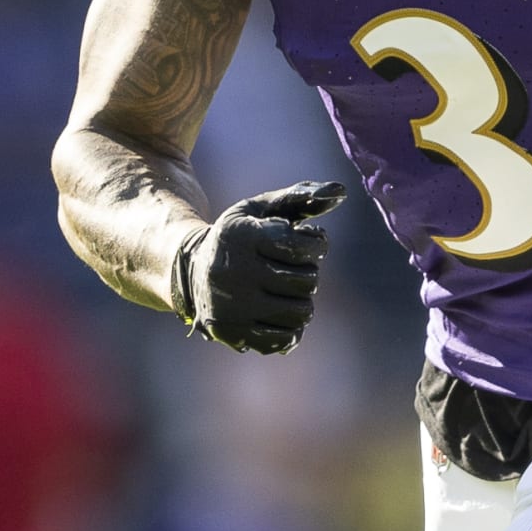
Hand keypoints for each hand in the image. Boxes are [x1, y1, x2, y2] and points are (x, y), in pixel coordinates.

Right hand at [170, 181, 345, 353]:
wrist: (190, 271)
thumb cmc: (237, 236)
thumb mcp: (260, 209)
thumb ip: (301, 197)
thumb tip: (341, 192)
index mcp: (243, 236)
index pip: (302, 246)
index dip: (316, 244)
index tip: (306, 242)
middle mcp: (235, 272)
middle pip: (306, 282)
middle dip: (307, 274)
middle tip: (289, 268)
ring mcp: (234, 306)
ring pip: (301, 313)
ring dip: (301, 301)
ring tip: (284, 290)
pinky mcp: (234, 333)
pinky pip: (285, 338)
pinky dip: (291, 327)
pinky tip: (277, 312)